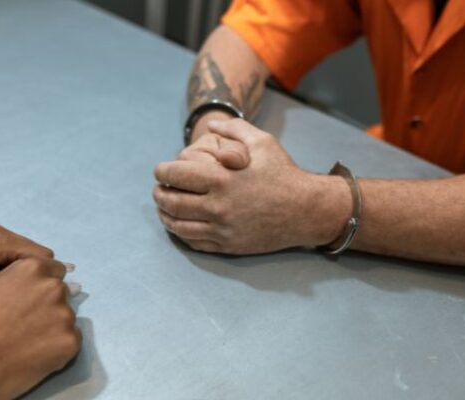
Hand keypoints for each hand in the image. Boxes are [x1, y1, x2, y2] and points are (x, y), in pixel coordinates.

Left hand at [0, 222, 54, 324]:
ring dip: (20, 277)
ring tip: (7, 300)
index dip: (46, 283)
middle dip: (34, 279)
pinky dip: (7, 272)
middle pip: (35, 255)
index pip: (44, 259)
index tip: (40, 305)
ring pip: (22, 256)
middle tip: (22, 305)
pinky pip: (7, 255)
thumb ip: (21, 290)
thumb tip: (63, 287)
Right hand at [0, 257, 79, 399]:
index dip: (40, 286)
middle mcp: (52, 287)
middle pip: (61, 293)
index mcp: (32, 269)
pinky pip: (71, 339)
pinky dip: (57, 346)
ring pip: (65, 317)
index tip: (30, 300)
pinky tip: (34, 354)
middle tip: (25, 324)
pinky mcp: (70, 341)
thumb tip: (40, 280)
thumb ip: (16, 278)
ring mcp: (64, 314)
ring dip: (53, 326)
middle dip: (48, 304)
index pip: (53, 270)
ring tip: (26, 341)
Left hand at [153, 119, 350, 253]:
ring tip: (163, 208)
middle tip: (158, 189)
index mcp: (222, 179)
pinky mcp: (229, 245)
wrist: (306, 210)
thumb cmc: (284, 173)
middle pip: (173, 202)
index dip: (162, 172)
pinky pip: (195, 242)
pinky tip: (180, 225)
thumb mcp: (262, 142)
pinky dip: (182, 234)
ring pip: (179, 225)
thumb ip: (234, 129)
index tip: (159, 170)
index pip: (177, 176)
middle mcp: (218, 206)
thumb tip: (210, 125)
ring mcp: (222, 229)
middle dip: (160, 194)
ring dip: (165, 216)